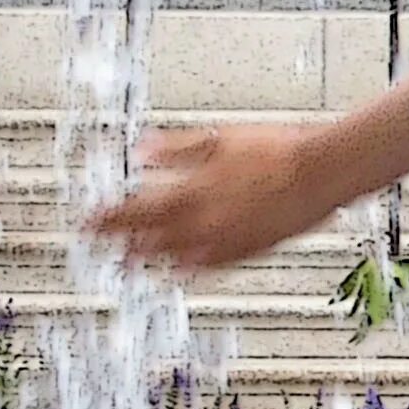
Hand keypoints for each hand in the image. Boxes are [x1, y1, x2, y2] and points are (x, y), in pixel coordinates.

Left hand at [94, 123, 336, 271]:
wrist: (322, 171)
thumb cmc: (278, 150)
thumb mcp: (218, 136)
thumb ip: (175, 148)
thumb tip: (141, 151)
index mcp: (192, 191)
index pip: (137, 209)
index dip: (108, 218)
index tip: (86, 223)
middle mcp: (205, 222)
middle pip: (151, 238)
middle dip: (121, 244)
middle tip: (98, 250)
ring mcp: (228, 239)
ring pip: (178, 256)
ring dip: (151, 262)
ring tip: (131, 266)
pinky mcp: (251, 248)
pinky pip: (212, 266)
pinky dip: (191, 270)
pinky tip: (182, 272)